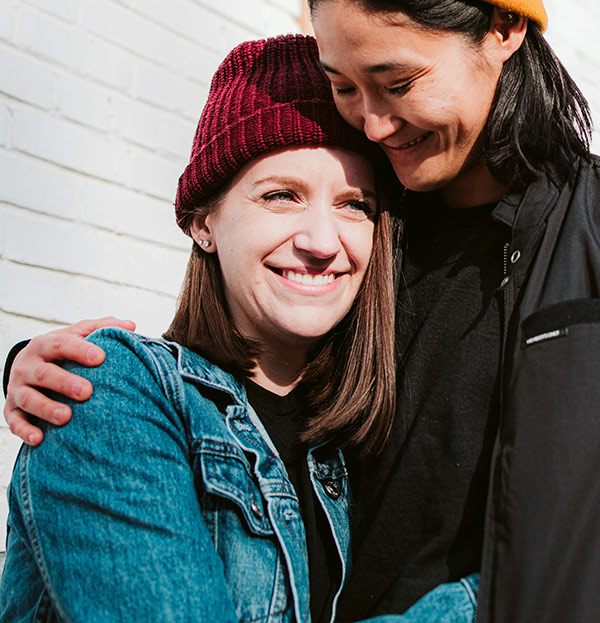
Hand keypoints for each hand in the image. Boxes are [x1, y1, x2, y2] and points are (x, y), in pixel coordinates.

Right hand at [4, 317, 135, 444]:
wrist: (26, 366)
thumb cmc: (62, 352)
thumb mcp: (78, 335)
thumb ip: (102, 328)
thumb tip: (131, 325)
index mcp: (45, 345)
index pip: (62, 344)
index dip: (80, 350)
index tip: (100, 357)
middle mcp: (28, 366)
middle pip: (44, 373)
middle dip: (64, 383)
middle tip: (87, 392)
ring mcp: (18, 389)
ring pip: (29, 399)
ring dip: (46, 408)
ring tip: (66, 417)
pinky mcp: (11, 411)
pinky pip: (15, 422)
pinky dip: (25, 431)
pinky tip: (40, 439)